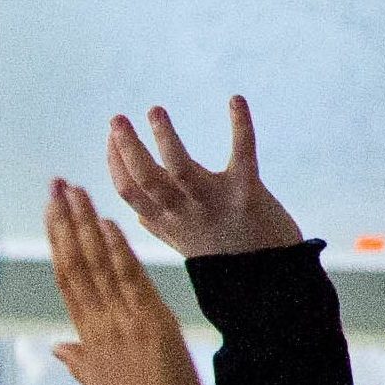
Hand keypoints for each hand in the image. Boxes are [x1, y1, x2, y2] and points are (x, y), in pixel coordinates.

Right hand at [44, 179, 206, 384]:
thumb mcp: (101, 384)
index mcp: (89, 335)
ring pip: (96, 265)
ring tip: (76, 190)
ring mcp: (121, 322)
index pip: (67, 278)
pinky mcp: (149, 324)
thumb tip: (58, 349)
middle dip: (64, 221)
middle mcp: (98, 324)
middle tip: (55, 184)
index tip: (51, 210)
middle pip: (75, 263)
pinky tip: (109, 224)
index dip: (58, 241)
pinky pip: (129, 280)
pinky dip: (118, 251)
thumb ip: (78, 361)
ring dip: (86, 224)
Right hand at [106, 98, 303, 259]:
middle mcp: (187, 214)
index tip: (111, 137)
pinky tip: (236, 100)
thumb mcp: (189, 246)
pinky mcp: (248, 194)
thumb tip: (136, 214)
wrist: (273, 284)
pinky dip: (241, 125)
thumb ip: (162, 227)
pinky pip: (242, 154)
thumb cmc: (230, 260)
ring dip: (166, 137)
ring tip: (155, 111)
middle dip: (128, 148)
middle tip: (118, 119)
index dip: (116, 164)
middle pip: (147, 179)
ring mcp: (216, 204)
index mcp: (170, 224)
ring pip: (181, 168)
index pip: (130, 193)